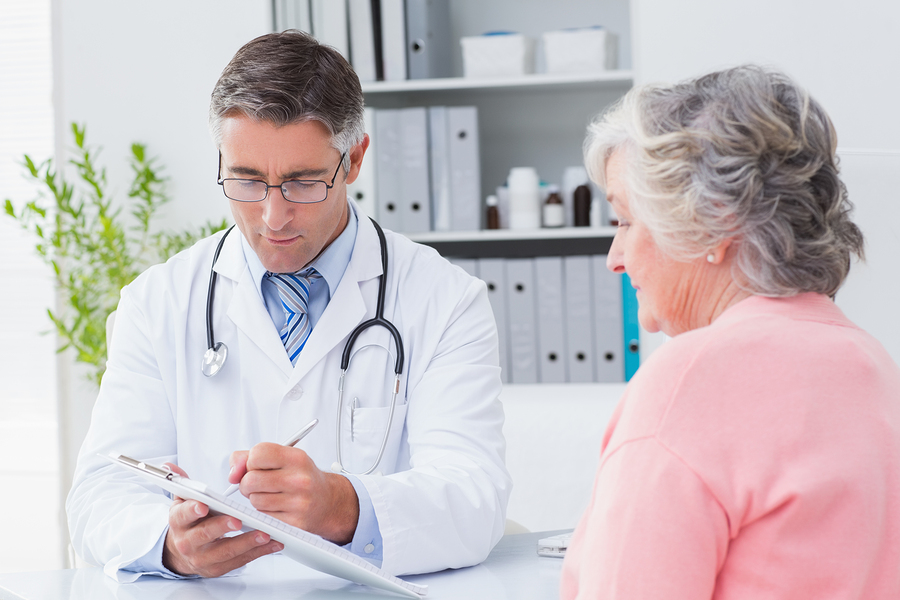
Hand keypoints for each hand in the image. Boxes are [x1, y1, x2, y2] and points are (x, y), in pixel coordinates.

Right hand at [162, 463, 283, 576]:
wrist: (182, 552)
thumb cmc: (189, 521)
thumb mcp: (181, 500)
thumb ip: (181, 482)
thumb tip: (169, 465)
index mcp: (178, 521)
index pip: (182, 515)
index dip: (191, 510)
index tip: (203, 505)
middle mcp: (188, 541)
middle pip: (205, 534)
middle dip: (222, 527)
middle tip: (238, 520)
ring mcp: (202, 558)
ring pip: (225, 551)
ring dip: (247, 542)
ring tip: (265, 533)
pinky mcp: (217, 569)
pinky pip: (240, 561)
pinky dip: (258, 552)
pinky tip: (272, 543)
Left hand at [229, 443, 359, 544]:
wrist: (327, 501)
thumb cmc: (299, 477)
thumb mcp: (281, 458)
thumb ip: (248, 457)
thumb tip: (232, 474)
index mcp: (296, 458)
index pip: (257, 454)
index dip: (251, 461)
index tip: (258, 466)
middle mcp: (300, 479)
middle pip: (250, 480)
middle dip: (247, 483)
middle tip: (259, 484)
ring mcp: (298, 502)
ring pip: (254, 501)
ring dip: (256, 499)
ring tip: (271, 495)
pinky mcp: (294, 523)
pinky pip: (263, 517)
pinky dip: (265, 513)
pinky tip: (277, 508)